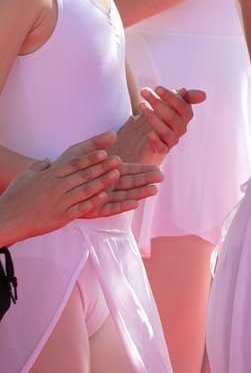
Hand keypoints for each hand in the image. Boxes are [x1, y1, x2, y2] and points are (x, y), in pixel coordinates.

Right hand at [0, 134, 156, 246]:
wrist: (7, 219)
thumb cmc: (15, 198)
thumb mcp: (26, 177)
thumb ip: (39, 167)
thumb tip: (49, 160)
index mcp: (49, 176)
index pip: (73, 164)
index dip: (90, 158)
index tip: (104, 152)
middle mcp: (56, 187)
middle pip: (83, 175)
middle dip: (102, 167)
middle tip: (118, 160)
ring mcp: (60, 202)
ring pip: (85, 190)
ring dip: (103, 182)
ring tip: (117, 175)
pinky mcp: (62, 216)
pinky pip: (81, 208)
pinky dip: (94, 201)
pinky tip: (106, 196)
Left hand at [111, 87, 206, 166]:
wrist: (147, 135)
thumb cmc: (161, 115)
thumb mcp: (171, 103)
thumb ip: (185, 97)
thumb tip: (203, 95)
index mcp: (185, 116)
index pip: (183, 107)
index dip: (171, 97)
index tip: (157, 88)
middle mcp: (181, 128)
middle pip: (172, 117)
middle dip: (157, 103)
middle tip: (144, 92)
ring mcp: (172, 139)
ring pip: (166, 131)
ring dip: (152, 118)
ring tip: (141, 105)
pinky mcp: (162, 149)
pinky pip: (162, 148)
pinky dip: (156, 142)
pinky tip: (150, 134)